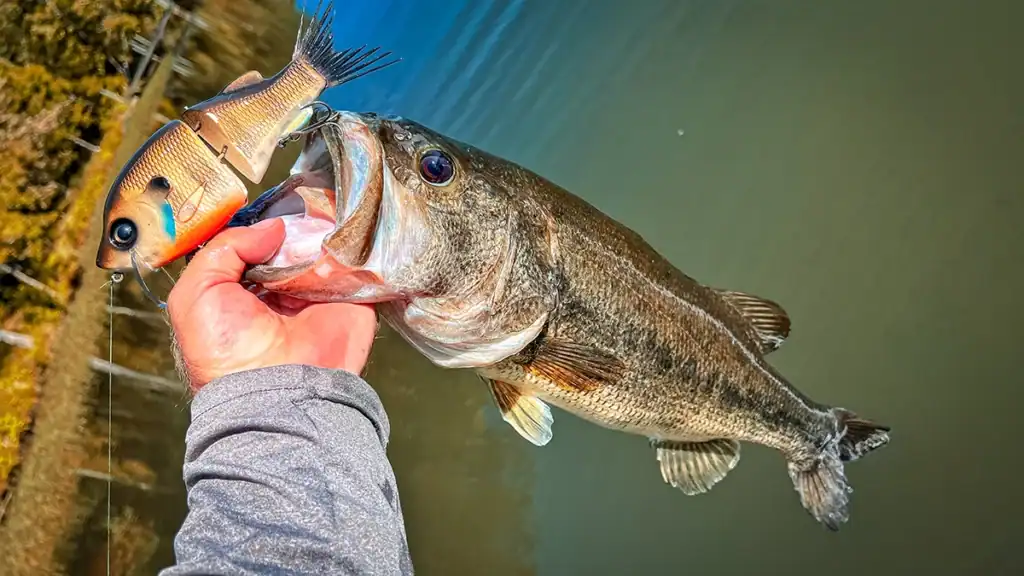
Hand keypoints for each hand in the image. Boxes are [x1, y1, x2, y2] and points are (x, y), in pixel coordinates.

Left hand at [167, 218, 376, 392]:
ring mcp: (322, 293)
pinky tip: (346, 233)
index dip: (261, 224)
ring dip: (326, 231)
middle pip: (295, 239)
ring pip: (327, 246)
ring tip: (323, 216)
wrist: (277, 391)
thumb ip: (225, 248)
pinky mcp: (355, 299)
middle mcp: (284, 289)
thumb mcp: (196, 293)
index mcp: (246, 288)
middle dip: (296, 223)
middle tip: (299, 207)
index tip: (268, 208)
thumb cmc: (226, 351)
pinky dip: (356, 245)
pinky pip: (361, 262)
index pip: (257, 243)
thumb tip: (274, 227)